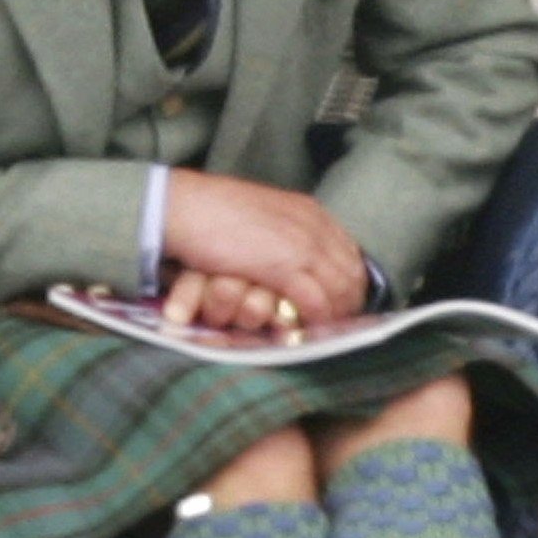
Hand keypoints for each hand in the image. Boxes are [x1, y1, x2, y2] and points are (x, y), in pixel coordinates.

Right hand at [159, 171, 367, 326]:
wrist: (186, 206)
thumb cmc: (213, 211)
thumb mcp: (261, 215)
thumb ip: (283, 232)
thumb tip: (292, 256)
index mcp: (309, 211)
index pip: (348, 251)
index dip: (349, 279)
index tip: (343, 300)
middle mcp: (314, 226)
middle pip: (351, 271)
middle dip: (349, 301)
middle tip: (339, 324)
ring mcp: (302, 245)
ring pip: (340, 289)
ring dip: (336, 314)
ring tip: (326, 331)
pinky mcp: (285, 266)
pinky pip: (316, 301)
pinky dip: (317, 319)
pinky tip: (309, 328)